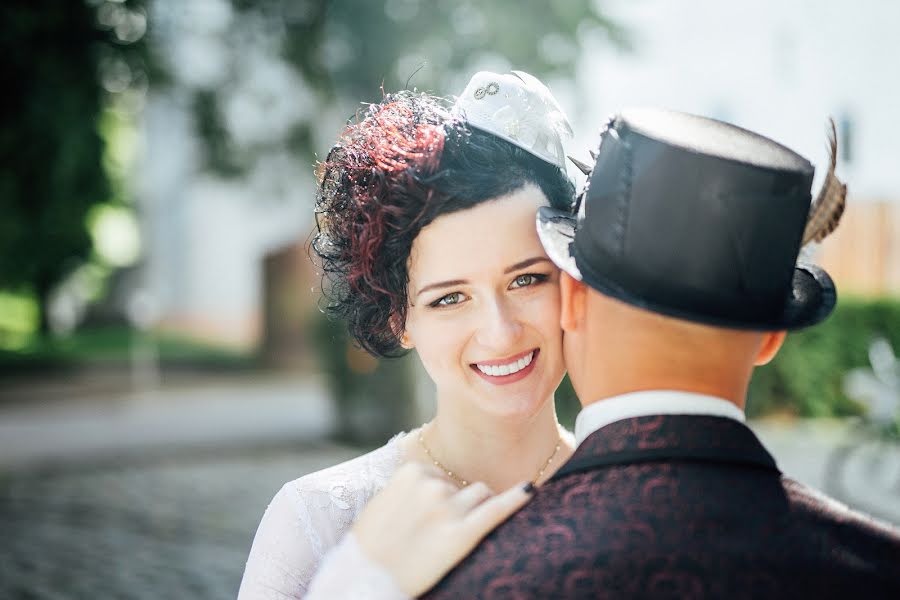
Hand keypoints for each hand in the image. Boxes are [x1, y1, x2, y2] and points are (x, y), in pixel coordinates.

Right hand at [351, 462, 533, 596]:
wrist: (367, 580)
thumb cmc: (369, 548)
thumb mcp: (381, 503)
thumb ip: (407, 487)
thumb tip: (430, 481)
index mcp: (410, 471)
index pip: (439, 474)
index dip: (436, 496)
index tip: (424, 516)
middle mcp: (432, 485)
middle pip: (461, 485)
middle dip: (454, 504)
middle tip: (434, 533)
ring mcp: (449, 509)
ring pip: (480, 495)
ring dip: (474, 508)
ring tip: (453, 533)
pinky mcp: (463, 534)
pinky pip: (497, 510)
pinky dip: (517, 498)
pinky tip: (531, 491)